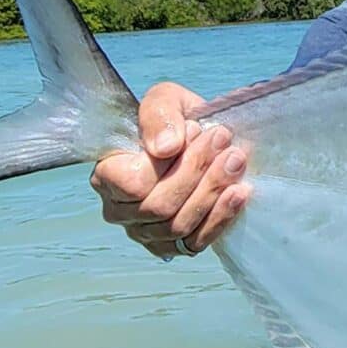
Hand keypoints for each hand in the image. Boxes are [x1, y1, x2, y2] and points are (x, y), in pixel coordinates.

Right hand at [88, 81, 250, 257]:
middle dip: (197, 171)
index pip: (131, 184)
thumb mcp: (165, 100)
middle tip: (224, 140)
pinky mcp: (174, 247)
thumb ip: (158, 115)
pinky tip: (239, 191)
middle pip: (158, 207)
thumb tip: (165, 148)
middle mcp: (120, 211)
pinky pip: (195, 242)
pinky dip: (221, 217)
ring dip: (212, 191)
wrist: (203, 141)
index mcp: (107, 175)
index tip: (195, 130)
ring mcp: (146, 233)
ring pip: (178, 226)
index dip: (166, 163)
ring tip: (236, 161)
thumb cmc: (176, 120)